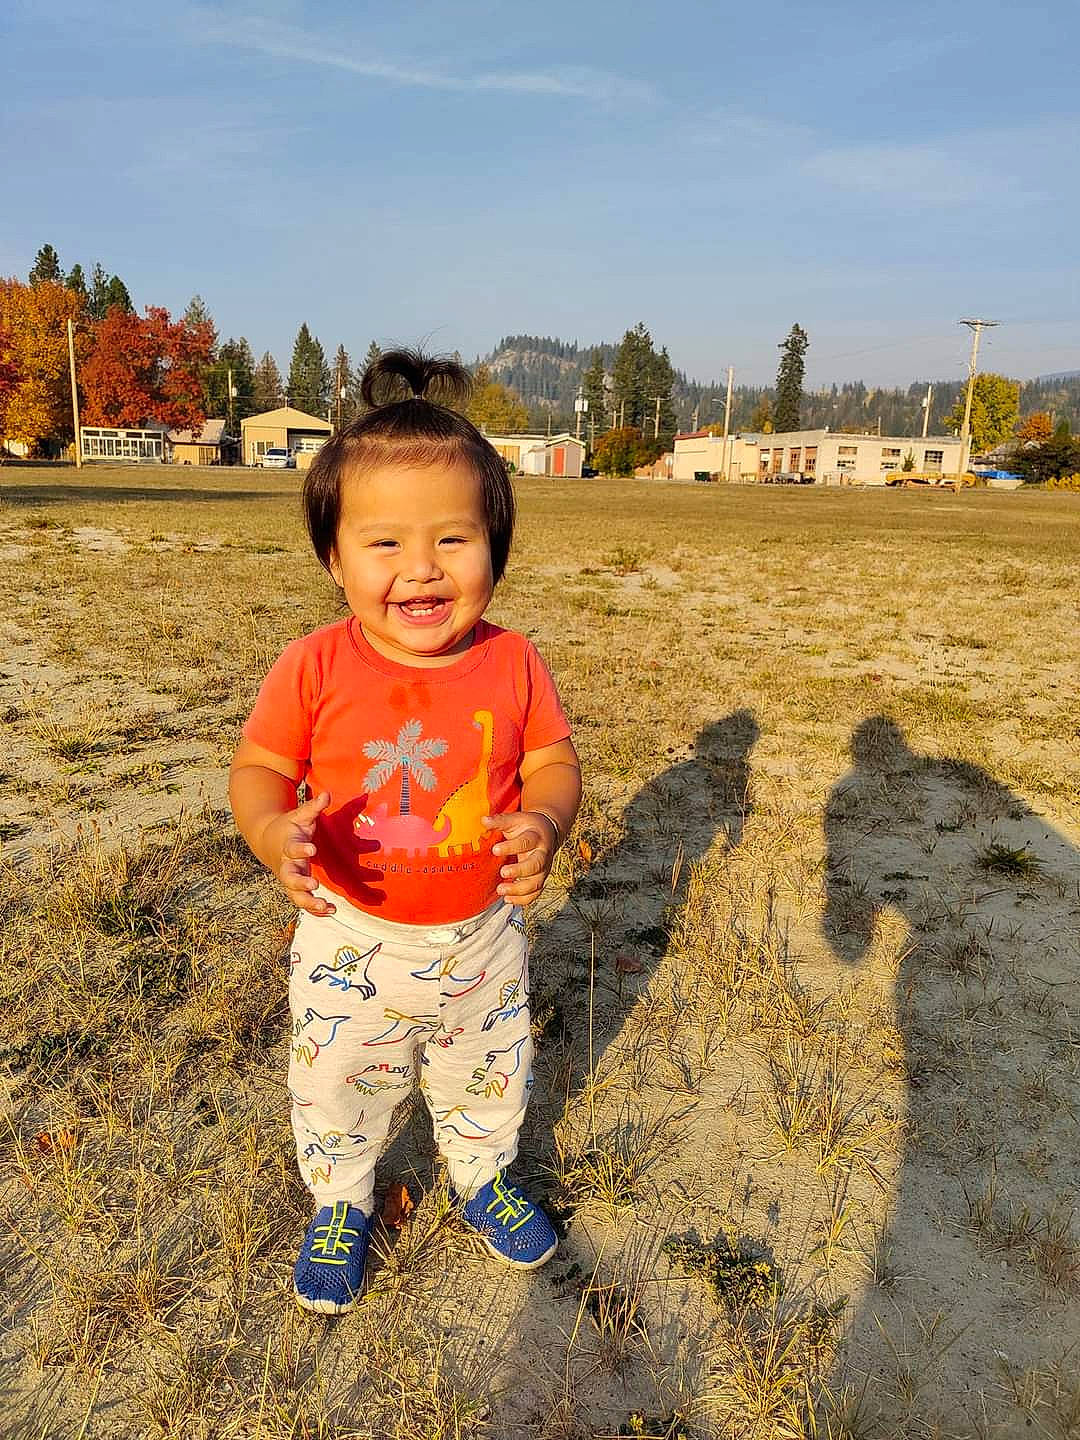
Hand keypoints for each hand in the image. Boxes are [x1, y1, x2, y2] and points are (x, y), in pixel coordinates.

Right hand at [263, 791, 334, 915]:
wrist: (268, 841)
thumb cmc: (289, 828)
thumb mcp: (299, 815)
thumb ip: (313, 807)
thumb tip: (327, 794)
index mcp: (287, 845)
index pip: (292, 848)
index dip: (300, 849)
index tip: (312, 848)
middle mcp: (286, 864)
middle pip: (289, 877)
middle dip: (300, 882)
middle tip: (314, 884)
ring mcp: (289, 878)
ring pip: (295, 895)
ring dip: (309, 902)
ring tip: (325, 906)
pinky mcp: (294, 888)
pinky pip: (303, 901)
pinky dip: (314, 909)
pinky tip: (330, 911)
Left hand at [484, 810, 557, 907]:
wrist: (547, 832)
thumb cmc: (527, 827)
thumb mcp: (516, 820)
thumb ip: (500, 821)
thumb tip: (483, 820)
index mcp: (536, 836)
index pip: (526, 842)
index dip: (512, 847)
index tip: (495, 850)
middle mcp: (543, 854)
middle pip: (536, 864)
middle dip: (519, 870)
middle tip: (502, 872)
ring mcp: (543, 869)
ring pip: (537, 882)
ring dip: (519, 889)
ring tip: (501, 890)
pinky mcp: (541, 879)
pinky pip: (535, 893)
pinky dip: (523, 899)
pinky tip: (508, 899)